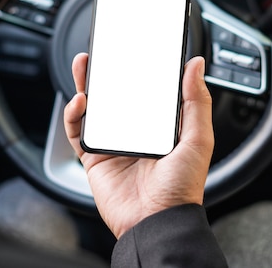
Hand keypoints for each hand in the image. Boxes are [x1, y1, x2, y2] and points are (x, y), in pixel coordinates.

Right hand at [64, 53, 213, 238]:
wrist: (157, 221)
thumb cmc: (182, 187)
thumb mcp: (198, 138)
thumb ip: (196, 100)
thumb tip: (195, 65)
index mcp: (159, 127)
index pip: (145, 92)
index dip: (138, 70)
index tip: (134, 49)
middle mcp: (135, 133)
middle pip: (116, 96)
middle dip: (107, 72)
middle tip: (104, 51)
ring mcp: (113, 144)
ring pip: (94, 108)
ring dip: (86, 85)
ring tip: (85, 65)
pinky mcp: (95, 157)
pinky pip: (78, 132)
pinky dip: (74, 115)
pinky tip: (81, 101)